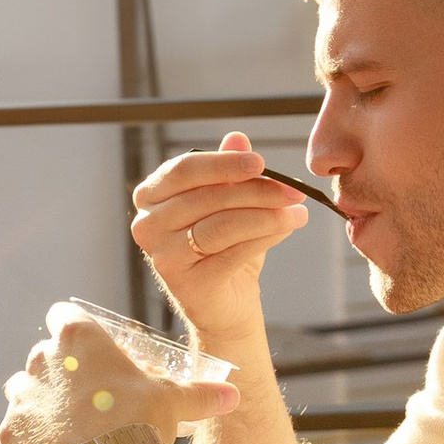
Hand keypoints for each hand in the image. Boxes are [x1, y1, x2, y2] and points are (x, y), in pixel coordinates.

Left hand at [0, 305, 235, 443]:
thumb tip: (234, 396)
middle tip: (87, 396)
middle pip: (44, 354)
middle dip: (61, 370)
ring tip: (68, 424)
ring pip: (23, 387)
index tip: (89, 351)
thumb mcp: (176, 402)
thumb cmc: (144, 425)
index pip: (63, 315)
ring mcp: (22, 396)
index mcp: (78, 338)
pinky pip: (16, 427)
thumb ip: (200, 394)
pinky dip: (31, 436)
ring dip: (40, 399)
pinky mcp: (10, 431)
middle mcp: (41, 359)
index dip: (75, 331)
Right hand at [131, 133, 306, 348]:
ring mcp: (161, 256)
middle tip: (293, 190)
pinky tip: (287, 228)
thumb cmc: (225, 247)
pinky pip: (232, 252)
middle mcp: (146, 224)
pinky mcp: (185, 283)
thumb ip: (227, 170)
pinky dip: (265, 237)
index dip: (224, 163)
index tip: (261, 162)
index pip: (184, 169)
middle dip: (256, 190)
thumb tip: (237, 137)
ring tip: (297, 212)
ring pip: (222, 224)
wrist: (227, 305)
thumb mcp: (228, 202)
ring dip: (267, 215)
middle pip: (207, 196)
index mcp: (150, 196)